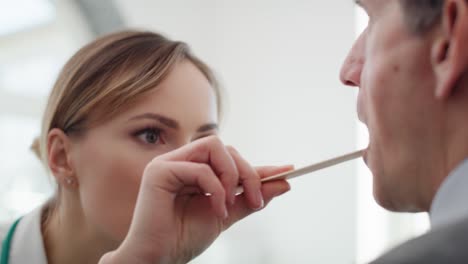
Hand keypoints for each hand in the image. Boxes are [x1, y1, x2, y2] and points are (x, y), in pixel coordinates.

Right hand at [99, 136, 291, 263]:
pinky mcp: (159, 171)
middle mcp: (182, 161)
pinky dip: (215, 189)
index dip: (258, 165)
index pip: (231, 160)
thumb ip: (249, 198)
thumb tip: (283, 183)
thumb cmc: (185, 237)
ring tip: (229, 205)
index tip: (287, 171)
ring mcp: (169, 163)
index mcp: (195, 169)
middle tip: (256, 200)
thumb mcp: (226, 215)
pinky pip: (200, 168)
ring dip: (231, 175)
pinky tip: (216, 210)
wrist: (160, 258)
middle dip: (247, 172)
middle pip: (224, 148)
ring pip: (213, 147)